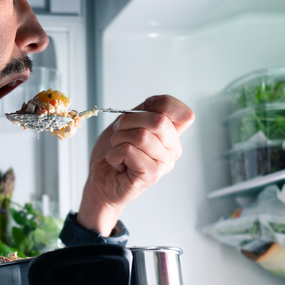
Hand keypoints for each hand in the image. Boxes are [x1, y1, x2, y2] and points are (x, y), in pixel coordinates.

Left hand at [77, 95, 194, 234]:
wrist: (101, 180)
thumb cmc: (116, 153)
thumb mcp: (129, 123)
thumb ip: (144, 111)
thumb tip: (152, 103)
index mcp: (172, 134)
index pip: (183, 112)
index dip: (161, 104)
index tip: (144, 109)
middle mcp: (173, 149)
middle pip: (158, 120)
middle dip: (128, 121)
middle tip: (119, 134)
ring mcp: (164, 163)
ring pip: (141, 136)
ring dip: (118, 139)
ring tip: (118, 150)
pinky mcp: (152, 175)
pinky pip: (129, 151)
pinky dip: (115, 154)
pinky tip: (118, 163)